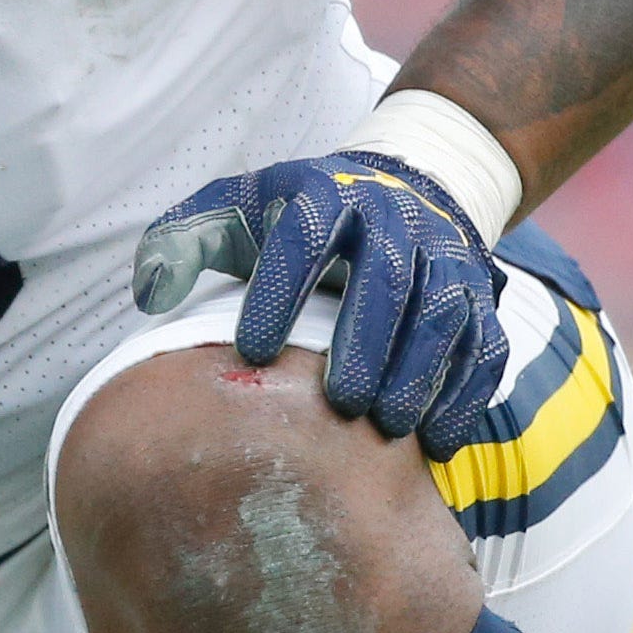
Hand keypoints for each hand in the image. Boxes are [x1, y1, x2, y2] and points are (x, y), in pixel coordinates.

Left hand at [132, 151, 506, 459]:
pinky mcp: (478, 298)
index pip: (302, 235)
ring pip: (443, 313)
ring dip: (420, 374)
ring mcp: (442, 258)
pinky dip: (465, 395)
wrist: (397, 188)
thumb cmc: (296, 215)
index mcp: (323, 194)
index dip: (279, 291)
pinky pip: (484, 346)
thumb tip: (147, 292)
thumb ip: (183, 240)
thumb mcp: (235, 207)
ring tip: (386, 430)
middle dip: (365, 341)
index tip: (253, 351)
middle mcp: (391, 219)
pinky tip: (436, 443)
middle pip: (388, 276)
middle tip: (339, 404)